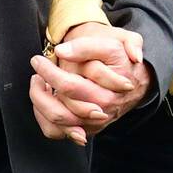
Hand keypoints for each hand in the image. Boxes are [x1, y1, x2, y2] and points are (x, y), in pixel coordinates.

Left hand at [29, 24, 150, 143]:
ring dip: (41, 103)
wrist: (135, 78)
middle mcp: (104, 109)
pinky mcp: (88, 128)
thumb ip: (89, 45)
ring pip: (59, 122)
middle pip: (62, 109)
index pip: (70, 86)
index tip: (38, 59)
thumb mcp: (115, 41)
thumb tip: (62, 51)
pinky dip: (44, 118)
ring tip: (38, 82)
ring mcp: (95, 121)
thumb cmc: (121, 57)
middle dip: (40, 88)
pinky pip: (58, 131)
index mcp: (110, 89)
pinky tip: (43, 99)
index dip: (48, 72)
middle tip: (37, 67)